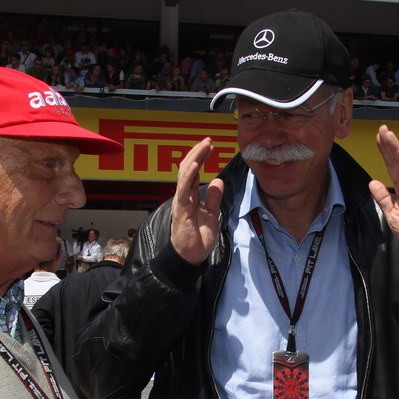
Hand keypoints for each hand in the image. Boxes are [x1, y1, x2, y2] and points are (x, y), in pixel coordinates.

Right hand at [170, 138, 224, 265]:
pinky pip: (183, 188)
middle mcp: (183, 196)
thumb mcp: (211, 215)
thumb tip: (218, 181)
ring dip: (194, 158)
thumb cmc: (198, 239)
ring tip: (204, 146)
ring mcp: (181, 201)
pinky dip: (189, 174)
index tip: (210, 146)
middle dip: (198, 152)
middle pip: (188, 168)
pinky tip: (196, 163)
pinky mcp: (181, 208)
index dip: (201, 157)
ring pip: (185, 174)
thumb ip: (213, 198)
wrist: (190, 257)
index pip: (193, 172)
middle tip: (208, 140)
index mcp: (189, 197)